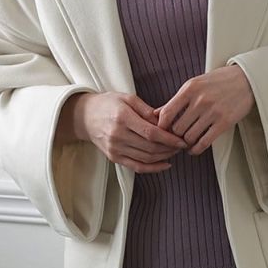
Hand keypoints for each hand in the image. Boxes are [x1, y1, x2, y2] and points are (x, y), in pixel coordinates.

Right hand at [72, 91, 190, 172]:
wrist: (85, 117)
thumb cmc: (108, 104)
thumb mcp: (127, 98)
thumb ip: (147, 110)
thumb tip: (165, 121)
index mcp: (122, 117)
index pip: (150, 133)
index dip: (169, 139)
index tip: (181, 140)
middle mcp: (118, 135)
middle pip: (150, 147)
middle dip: (169, 148)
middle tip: (181, 145)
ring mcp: (115, 149)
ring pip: (146, 158)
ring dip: (164, 157)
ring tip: (174, 151)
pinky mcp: (114, 157)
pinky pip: (137, 167)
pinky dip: (153, 168)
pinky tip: (165, 164)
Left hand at [153, 63, 254, 155]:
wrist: (246, 80)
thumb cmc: (218, 82)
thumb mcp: (195, 85)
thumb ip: (176, 100)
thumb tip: (155, 114)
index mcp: (190, 88)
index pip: (167, 113)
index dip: (161, 126)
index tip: (162, 131)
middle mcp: (200, 100)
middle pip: (177, 128)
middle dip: (174, 136)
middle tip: (176, 138)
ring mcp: (213, 112)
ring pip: (189, 137)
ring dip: (186, 142)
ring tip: (186, 142)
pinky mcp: (224, 122)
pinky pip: (204, 142)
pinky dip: (196, 149)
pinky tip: (194, 148)